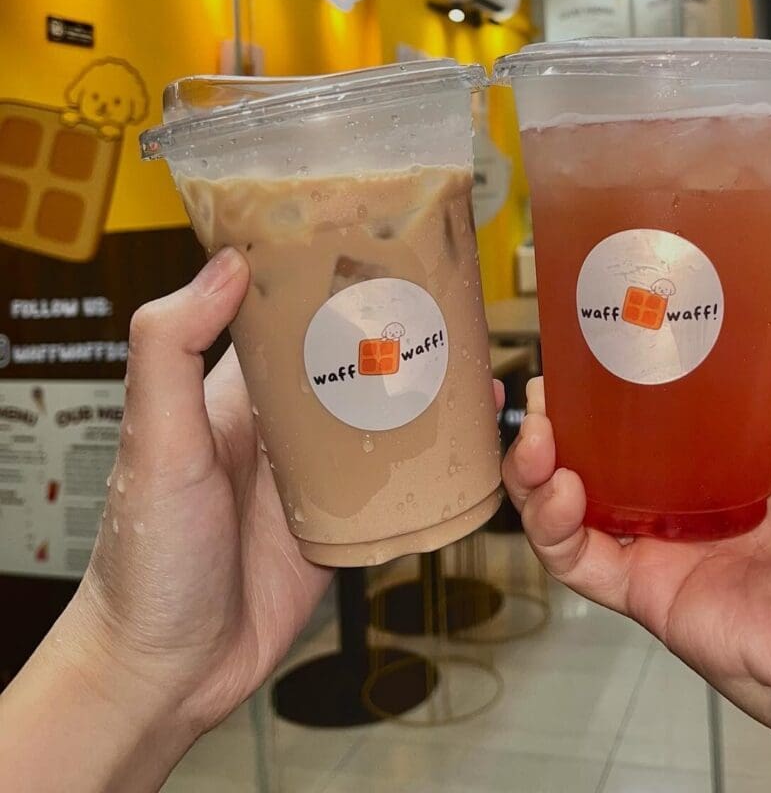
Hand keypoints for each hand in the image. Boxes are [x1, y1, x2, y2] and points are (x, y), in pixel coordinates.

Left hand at [0, 248, 507, 792]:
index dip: (330, 278)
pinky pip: (397, 481)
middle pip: (352, 360)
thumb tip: (225, 263)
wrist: (170, 669)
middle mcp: (283, 423)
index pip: (289, 313)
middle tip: (454, 305)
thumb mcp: (156, 439)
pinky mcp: (345, 521)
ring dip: (427, 394)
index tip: (377, 245)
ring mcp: (318, 473)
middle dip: (400, 332)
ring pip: (383, 417)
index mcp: (239, 389)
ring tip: (477, 368)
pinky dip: (434, 462)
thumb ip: (172, 347)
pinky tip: (470, 447)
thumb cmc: (149, 556)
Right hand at [504, 235, 770, 789]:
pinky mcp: (642, 587)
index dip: (618, 361)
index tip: (594, 320)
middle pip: (600, 441)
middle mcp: (688, 491)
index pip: (658, 396)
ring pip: (571, 494)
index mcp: (732, 448)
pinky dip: (552, 521)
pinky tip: (560, 486)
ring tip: (539, 426)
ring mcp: (660, 540)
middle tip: (548, 370)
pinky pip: (575, 555)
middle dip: (562, 407)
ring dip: (539, 459)